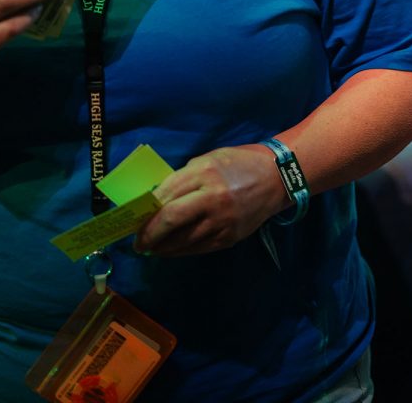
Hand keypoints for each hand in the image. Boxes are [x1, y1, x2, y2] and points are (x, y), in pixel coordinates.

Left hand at [134, 145, 285, 256]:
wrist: (277, 178)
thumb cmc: (239, 163)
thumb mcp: (209, 160)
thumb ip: (185, 177)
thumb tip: (158, 199)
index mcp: (204, 172)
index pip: (166, 194)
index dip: (146, 210)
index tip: (135, 219)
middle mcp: (212, 197)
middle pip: (171, 219)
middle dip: (149, 234)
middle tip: (138, 242)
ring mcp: (222, 220)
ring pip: (183, 240)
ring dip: (162, 247)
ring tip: (151, 248)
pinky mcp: (230, 237)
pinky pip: (199, 248)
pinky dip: (181, 251)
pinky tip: (171, 250)